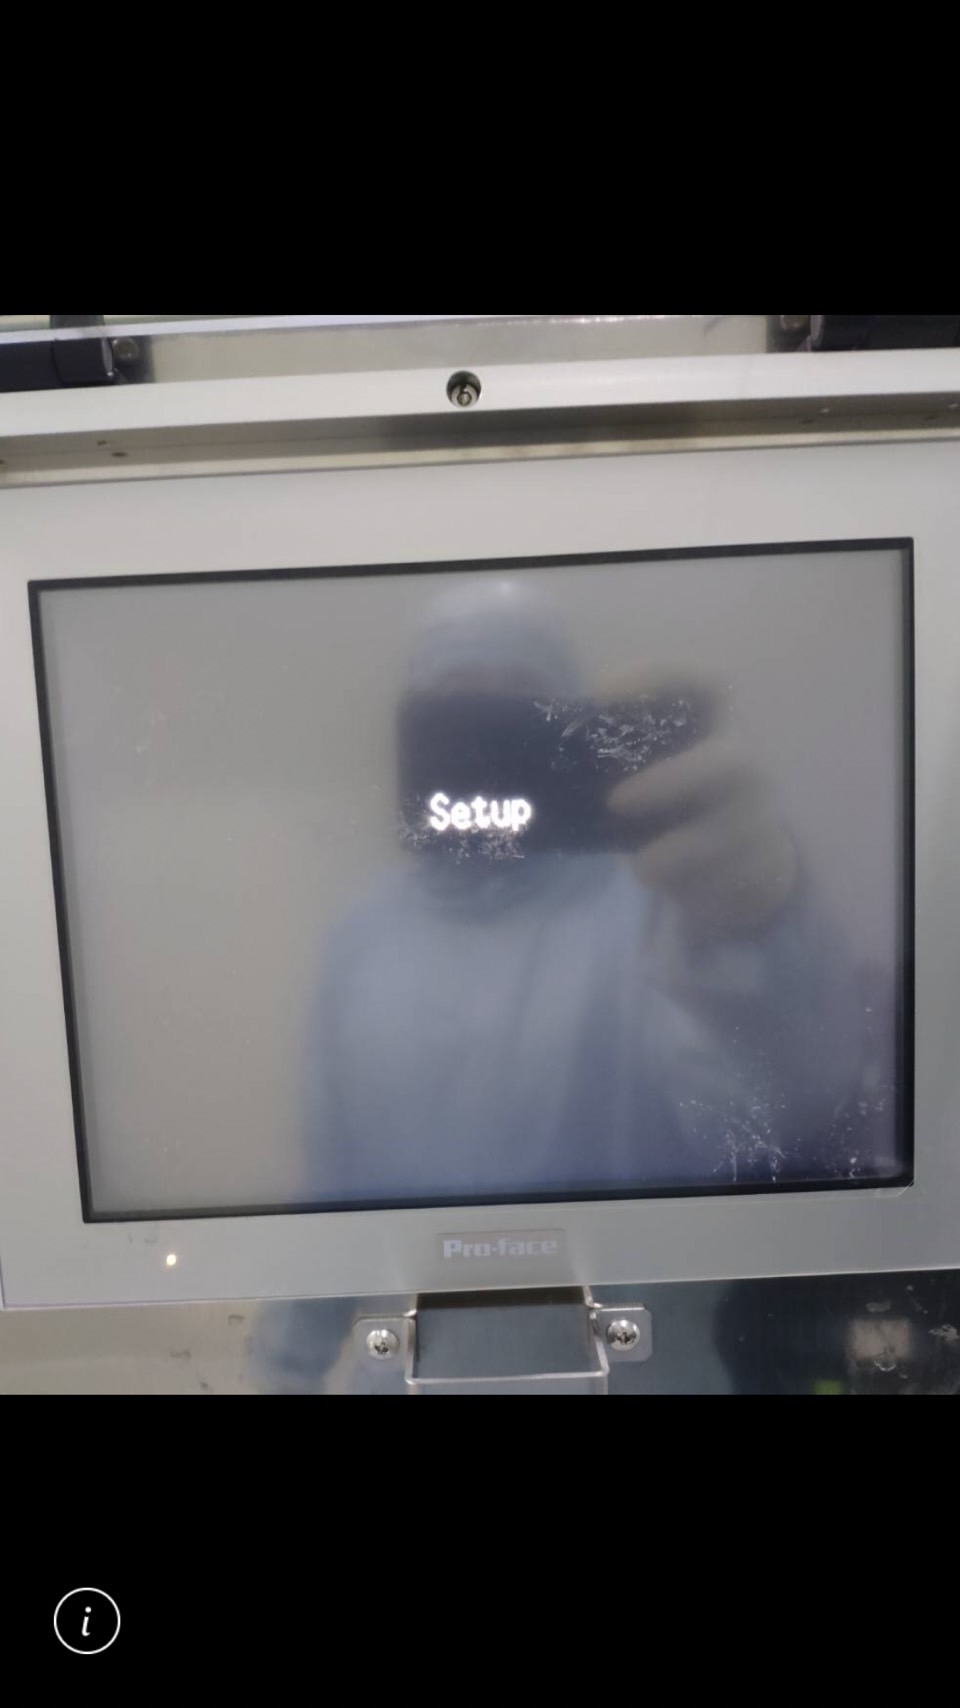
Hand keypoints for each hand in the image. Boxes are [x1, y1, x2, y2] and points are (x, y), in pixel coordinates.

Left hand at [605, 673, 798, 935]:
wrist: (744, 857)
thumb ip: (615, 752)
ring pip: (726, 833)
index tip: (599, 695)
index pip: (700, 684)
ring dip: (674, 853)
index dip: (654, 680)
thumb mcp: (653, 766)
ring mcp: (757, 818)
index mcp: (714, 727)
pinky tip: (675, 888)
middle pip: (729, 762)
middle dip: (671, 782)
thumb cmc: (678, 799)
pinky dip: (692, 888)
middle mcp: (742, 767)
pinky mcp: (759, 866)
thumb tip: (534, 740)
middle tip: (615, 802)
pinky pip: (727, 880)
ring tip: (640, 867)